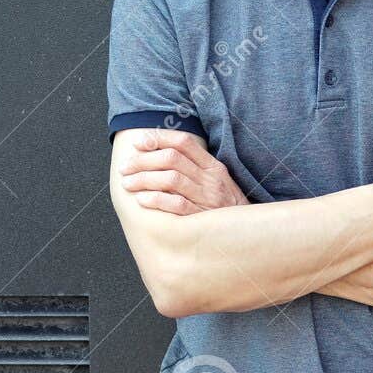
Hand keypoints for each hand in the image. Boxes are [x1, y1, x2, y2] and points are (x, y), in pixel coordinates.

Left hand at [119, 129, 248, 214]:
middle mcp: (210, 179)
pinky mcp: (202, 218)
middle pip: (171, 159)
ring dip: (144, 179)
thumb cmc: (225, 208)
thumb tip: (162, 154)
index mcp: (213, 166)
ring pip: (171, 179)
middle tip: (125, 168)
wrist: (246, 234)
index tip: (138, 143)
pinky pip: (176, 204)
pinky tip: (142, 200)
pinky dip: (156, 199)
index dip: (158, 138)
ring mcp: (207, 198)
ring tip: (128, 183)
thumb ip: (196, 168)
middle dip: (143, 161)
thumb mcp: (217, 182)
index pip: (183, 142)